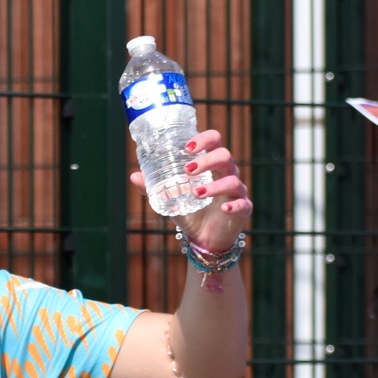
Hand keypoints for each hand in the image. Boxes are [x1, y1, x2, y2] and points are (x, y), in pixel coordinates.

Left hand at [130, 127, 251, 248]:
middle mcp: (227, 174)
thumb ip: (154, 187)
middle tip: (188, 169)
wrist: (204, 238)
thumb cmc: (191, 211)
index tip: (187, 146)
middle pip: (225, 157)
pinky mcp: (243, 209)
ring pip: (233, 181)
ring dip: (214, 186)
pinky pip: (243, 204)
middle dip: (207, 160)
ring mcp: (237, 191)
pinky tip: (225, 208)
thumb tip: (134, 176)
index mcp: (212, 166)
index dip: (204, 139)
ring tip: (196, 193)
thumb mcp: (170, 199)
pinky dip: (235, 205)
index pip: (215, 142)